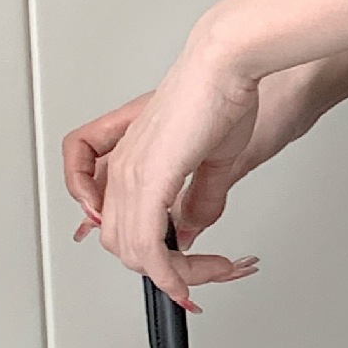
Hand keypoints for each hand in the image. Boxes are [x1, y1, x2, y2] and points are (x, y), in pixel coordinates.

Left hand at [62, 58, 322, 309]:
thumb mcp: (215, 159)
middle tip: (209, 272)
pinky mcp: (148, 179)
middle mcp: (123, 171)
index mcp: (132, 163)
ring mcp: (131, 175)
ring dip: (177, 274)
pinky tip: (187, 280)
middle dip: (170, 272)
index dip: (153, 257)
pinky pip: (147, 244)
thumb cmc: (219, 96)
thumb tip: (190, 231)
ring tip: (215, 271)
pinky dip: (166, 272)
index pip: (124, 226)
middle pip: (125, 246)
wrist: (223, 67)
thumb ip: (200, 199)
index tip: (185, 272)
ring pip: (134, 251)